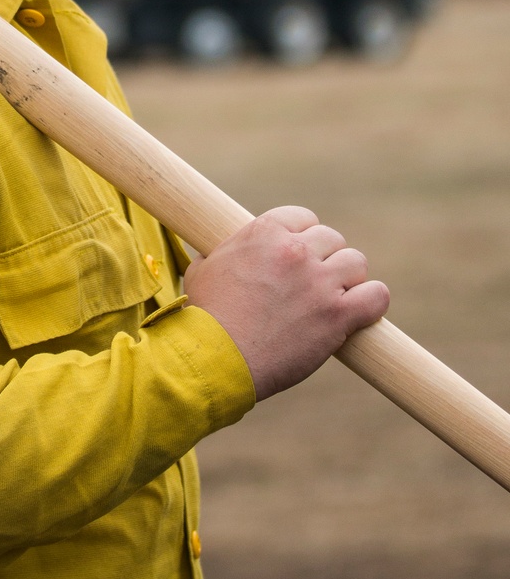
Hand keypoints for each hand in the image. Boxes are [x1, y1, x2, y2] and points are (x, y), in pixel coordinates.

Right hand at [182, 206, 389, 400]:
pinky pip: (376, 296)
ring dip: (348, 278)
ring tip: (334, 297)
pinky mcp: (337, 315)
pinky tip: (360, 311)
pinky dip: (372, 301)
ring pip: (356, 262)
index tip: (299, 254)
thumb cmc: (204, 319)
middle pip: (331, 239)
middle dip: (325, 259)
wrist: (215, 360)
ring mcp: (319, 282)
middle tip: (313, 283)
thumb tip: (214, 252)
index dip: (303, 237)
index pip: (303, 217)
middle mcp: (295, 251)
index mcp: (263, 232)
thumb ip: (218, 254)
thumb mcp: (201, 272)